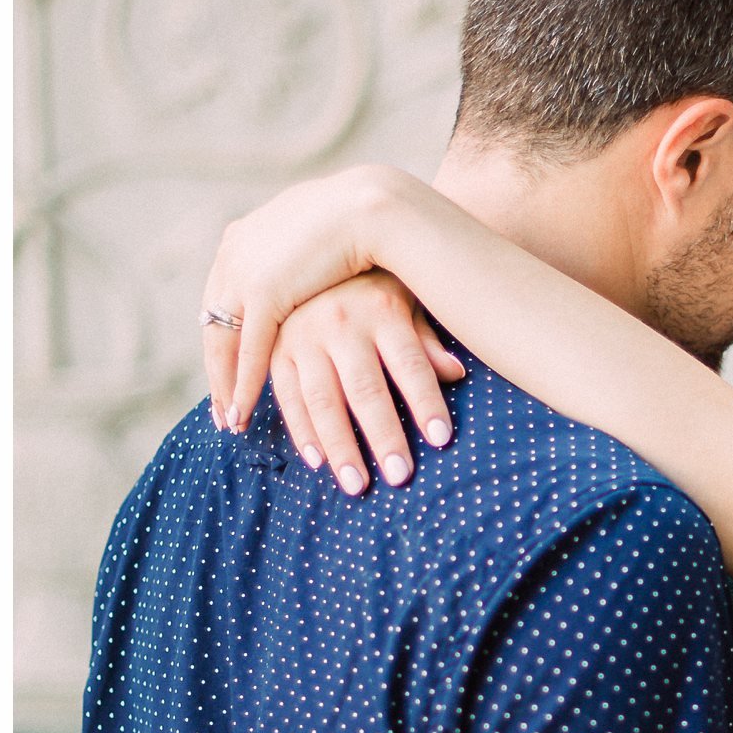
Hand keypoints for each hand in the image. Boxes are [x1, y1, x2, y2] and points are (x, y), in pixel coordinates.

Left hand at [199, 163, 445, 434]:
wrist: (372, 206)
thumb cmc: (361, 220)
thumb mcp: (316, 238)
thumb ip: (300, 260)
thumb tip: (307, 276)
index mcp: (242, 238)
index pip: (223, 301)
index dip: (226, 339)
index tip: (228, 370)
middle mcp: (232, 255)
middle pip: (214, 324)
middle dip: (217, 370)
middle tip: (222, 407)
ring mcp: (243, 272)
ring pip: (223, 342)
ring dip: (225, 385)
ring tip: (231, 420)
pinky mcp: (263, 292)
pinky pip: (248, 350)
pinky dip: (244, 383)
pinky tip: (243, 411)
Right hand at [270, 271, 463, 493]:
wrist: (316, 246)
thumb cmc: (374, 283)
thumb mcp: (406, 299)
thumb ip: (426, 339)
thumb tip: (455, 373)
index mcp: (381, 310)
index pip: (410, 363)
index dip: (426, 401)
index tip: (442, 439)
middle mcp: (340, 323)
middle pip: (366, 389)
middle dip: (383, 436)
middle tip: (401, 477)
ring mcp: (303, 337)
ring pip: (323, 400)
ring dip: (341, 446)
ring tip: (359, 486)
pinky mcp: (276, 350)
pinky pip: (288, 396)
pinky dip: (301, 431)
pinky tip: (318, 463)